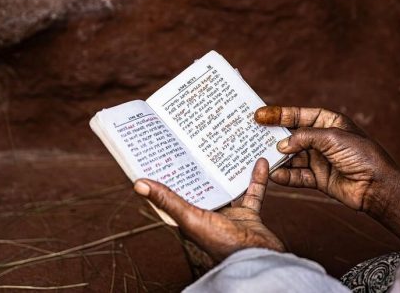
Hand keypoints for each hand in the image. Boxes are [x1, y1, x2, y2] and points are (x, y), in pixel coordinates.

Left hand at [133, 158, 284, 263]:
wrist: (258, 258)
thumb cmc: (223, 244)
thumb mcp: (191, 219)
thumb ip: (169, 201)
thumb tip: (138, 184)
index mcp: (190, 217)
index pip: (177, 190)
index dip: (173, 171)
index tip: (169, 150)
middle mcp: (208, 214)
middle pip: (205, 184)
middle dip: (204, 165)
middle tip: (200, 140)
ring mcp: (230, 214)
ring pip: (229, 185)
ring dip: (231, 169)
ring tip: (230, 147)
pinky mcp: (249, 214)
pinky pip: (253, 192)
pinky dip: (257, 177)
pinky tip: (260, 161)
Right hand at [255, 106, 399, 244]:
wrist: (378, 186)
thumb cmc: (362, 155)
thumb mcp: (332, 138)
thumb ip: (305, 138)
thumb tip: (282, 145)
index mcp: (329, 122)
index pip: (299, 115)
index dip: (279, 114)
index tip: (259, 115)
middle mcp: (322, 140)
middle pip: (292, 136)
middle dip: (274, 137)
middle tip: (252, 136)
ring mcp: (320, 159)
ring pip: (292, 157)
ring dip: (278, 159)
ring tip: (260, 158)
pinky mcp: (319, 178)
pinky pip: (297, 176)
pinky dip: (286, 176)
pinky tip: (274, 175)